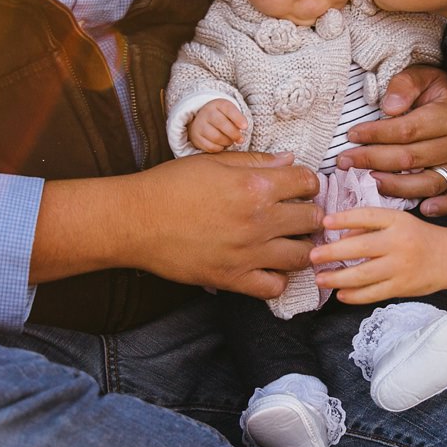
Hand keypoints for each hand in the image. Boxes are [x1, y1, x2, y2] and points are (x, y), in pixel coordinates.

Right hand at [125, 152, 320, 298]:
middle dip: (310, 213)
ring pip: (302, 255)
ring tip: (291, 240)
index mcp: (255, 185)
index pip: (307, 182)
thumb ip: (255, 161)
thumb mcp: (213, 161)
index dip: (308, 182)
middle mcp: (258, 220)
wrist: (135, 220)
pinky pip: (274, 287)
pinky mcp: (233, 278)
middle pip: (312, 219)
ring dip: (302, 246)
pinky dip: (278, 278)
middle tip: (299, 213)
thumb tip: (288, 160)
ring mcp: (248, 253)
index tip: (301, 187)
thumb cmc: (169, 185)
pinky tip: (270, 266)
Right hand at [187, 99, 247, 152]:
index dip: (238, 118)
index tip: (245, 127)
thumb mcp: (229, 113)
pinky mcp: (196, 138)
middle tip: (240, 139)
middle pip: (222, 124)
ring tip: (230, 141)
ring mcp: (199, 125)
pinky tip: (222, 145)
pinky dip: (219, 148)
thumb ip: (237, 121)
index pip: (229, 109)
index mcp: (217, 104)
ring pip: (216, 137)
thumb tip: (240, 138)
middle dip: (234, 134)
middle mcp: (207, 113)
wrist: (201, 119)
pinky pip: (210, 147)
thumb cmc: (221, 116)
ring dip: (227, 142)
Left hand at [310, 207, 446, 302]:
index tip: (324, 222)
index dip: (344, 218)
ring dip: (337, 278)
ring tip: (320, 279)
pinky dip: (354, 295)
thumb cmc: (419, 237)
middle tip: (312, 256)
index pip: (367, 216)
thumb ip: (371, 226)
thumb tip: (340, 237)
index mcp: (398, 221)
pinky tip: (340, 294)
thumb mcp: (398, 222)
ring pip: (363, 275)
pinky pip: (373, 293)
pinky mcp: (402, 287)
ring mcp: (401, 267)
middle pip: (360, 248)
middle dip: (332, 253)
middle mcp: (399, 243)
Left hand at [339, 64, 446, 215]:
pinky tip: (424, 208)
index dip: (376, 134)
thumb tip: (390, 108)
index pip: (407, 130)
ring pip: (429, 182)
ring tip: (371, 181)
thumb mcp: (422, 76)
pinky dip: (445, 207)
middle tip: (345, 161)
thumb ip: (404, 85)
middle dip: (373, 160)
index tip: (352, 135)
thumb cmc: (436, 91)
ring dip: (397, 186)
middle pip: (410, 158)